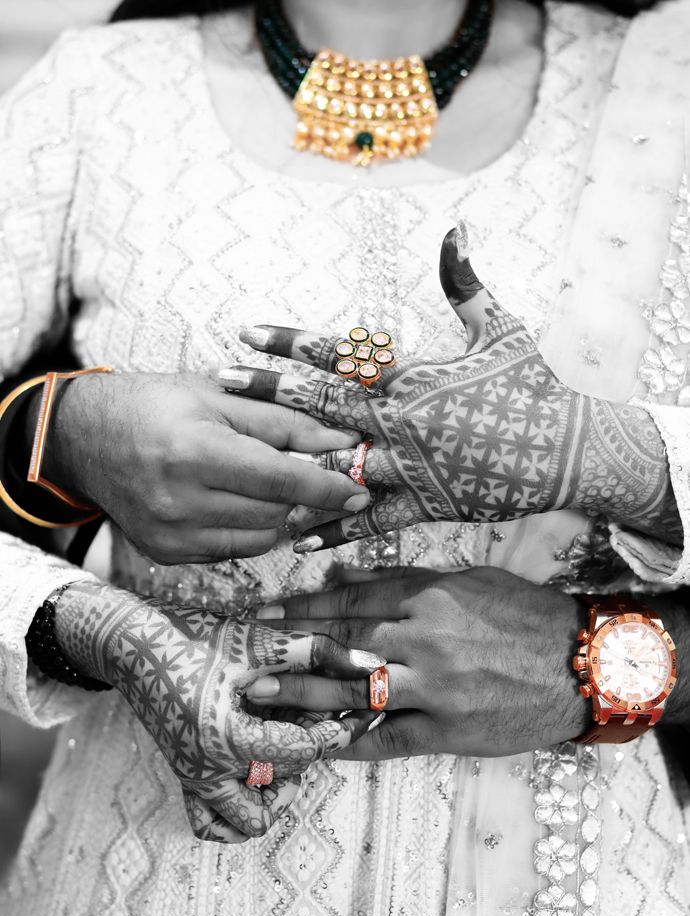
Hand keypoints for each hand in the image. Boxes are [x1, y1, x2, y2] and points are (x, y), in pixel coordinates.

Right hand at [41, 371, 369, 562]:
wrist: (86, 438)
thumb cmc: (158, 405)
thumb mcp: (221, 396)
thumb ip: (286, 422)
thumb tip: (344, 445)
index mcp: (193, 450)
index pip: (279, 480)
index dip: (326, 487)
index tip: (359, 491)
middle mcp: (179, 500)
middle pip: (275, 512)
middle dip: (298, 493)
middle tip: (302, 470)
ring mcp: (170, 534)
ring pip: (260, 537)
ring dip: (275, 512)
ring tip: (256, 480)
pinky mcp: (167, 554)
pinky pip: (234, 550)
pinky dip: (246, 528)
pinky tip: (229, 499)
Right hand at [54, 581, 378, 839]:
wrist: (131, 643)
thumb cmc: (194, 638)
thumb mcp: (258, 641)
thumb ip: (317, 651)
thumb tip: (372, 664)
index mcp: (228, 737)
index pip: (303, 750)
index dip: (340, 732)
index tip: (363, 715)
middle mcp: (209, 769)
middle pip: (283, 778)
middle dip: (310, 747)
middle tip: (321, 711)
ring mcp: (193, 777)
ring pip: (248, 818)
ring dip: (276, 794)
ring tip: (288, 750)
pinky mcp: (184, 775)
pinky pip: (211, 821)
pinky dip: (238, 814)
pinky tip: (258, 780)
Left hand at [221, 225, 679, 550]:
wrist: (571, 451)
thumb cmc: (534, 387)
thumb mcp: (501, 329)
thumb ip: (466, 283)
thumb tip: (456, 230)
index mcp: (414, 376)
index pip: (342, 353)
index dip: (292, 340)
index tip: (247, 330)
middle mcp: (404, 421)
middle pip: (324, 405)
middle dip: (270, 391)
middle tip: (222, 382)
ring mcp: (412, 465)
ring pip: (338, 463)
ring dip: (288, 462)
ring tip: (239, 462)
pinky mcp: (428, 503)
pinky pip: (373, 518)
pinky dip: (336, 525)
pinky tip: (297, 531)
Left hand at [242, 566, 590, 758]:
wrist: (583, 662)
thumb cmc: (525, 615)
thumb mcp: (466, 581)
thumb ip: (400, 580)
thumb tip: (341, 577)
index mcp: (427, 597)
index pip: (349, 602)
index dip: (303, 609)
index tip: (266, 615)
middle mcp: (423, 639)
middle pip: (341, 644)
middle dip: (290, 651)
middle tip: (248, 660)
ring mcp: (434, 687)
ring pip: (353, 690)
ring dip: (303, 695)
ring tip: (262, 698)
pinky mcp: (447, 729)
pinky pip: (387, 739)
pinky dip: (351, 743)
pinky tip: (318, 744)